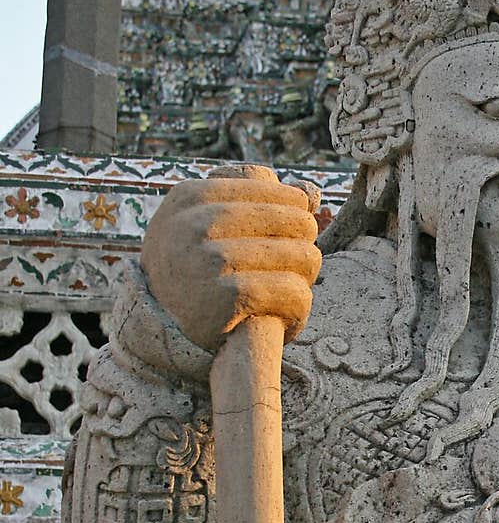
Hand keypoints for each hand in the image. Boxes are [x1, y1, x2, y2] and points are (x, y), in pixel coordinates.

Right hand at [141, 165, 320, 351]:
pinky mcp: (229, 298)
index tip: (287, 240)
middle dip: (304, 249)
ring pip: (303, 257)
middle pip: (298, 223)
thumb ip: (255, 200)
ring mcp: (210, 260)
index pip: (279, 192)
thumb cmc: (195, 271)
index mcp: (191, 197)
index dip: (295, 216)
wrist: (161, 331)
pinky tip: (285, 318)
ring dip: (304, 280)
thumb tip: (312, 191)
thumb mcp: (205, 224)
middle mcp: (196, 224)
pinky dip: (298, 309)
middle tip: (293, 271)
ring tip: (287, 294)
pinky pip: (295, 293)